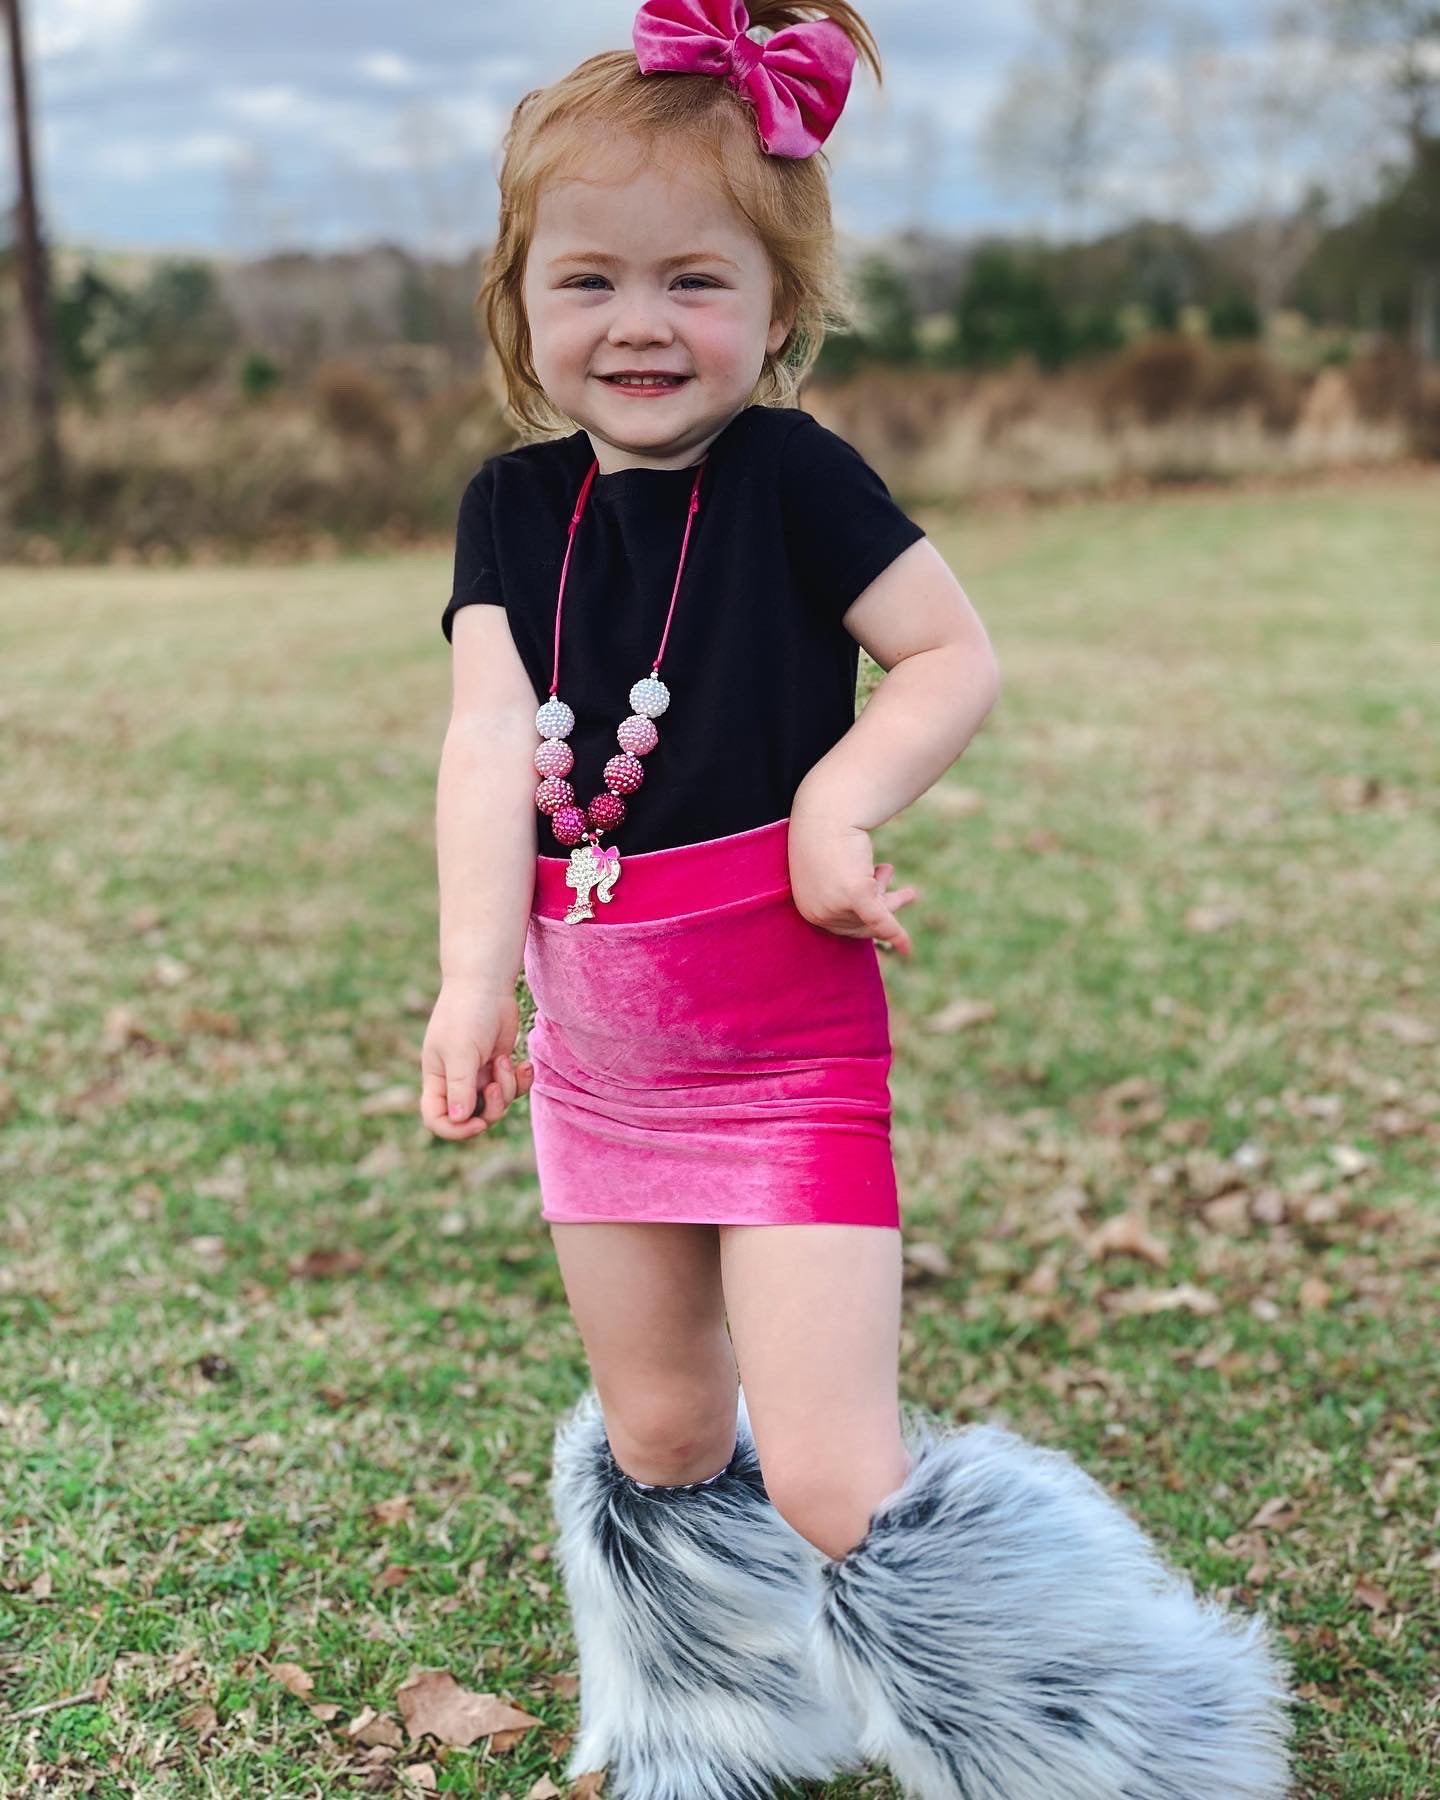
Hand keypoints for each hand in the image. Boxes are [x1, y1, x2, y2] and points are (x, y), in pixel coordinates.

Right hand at [420, 980, 535, 1138]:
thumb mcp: (461, 1052)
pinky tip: (525, 1063)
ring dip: (507, 1088)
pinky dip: (521, 1080)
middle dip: (492, 1107)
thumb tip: (458, 1119)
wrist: (486, 983)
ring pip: (497, 1102)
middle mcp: (456, 1079)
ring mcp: (478, 1072)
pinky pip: (513, 1087)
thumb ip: (460, 1087)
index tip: (477, 1122)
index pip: (437, 1119)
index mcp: (438, 1079)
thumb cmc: (466, 1014)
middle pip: (473, 1116)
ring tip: (505, 1061)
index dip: (455, 1130)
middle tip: (497, 1084)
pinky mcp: (499, 1063)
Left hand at [787, 810, 919, 957]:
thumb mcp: (830, 867)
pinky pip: (880, 920)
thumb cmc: (827, 835)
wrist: (829, 810)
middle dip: (884, 904)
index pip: (843, 927)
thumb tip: (857, 903)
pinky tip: (907, 948)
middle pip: (860, 923)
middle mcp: (817, 911)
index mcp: (807, 908)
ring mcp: (834, 905)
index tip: (884, 895)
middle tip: (907, 893)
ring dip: (890, 897)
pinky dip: (895, 934)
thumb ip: (837, 889)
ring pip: (873, 916)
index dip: (866, 916)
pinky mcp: (853, 895)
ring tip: (906, 887)